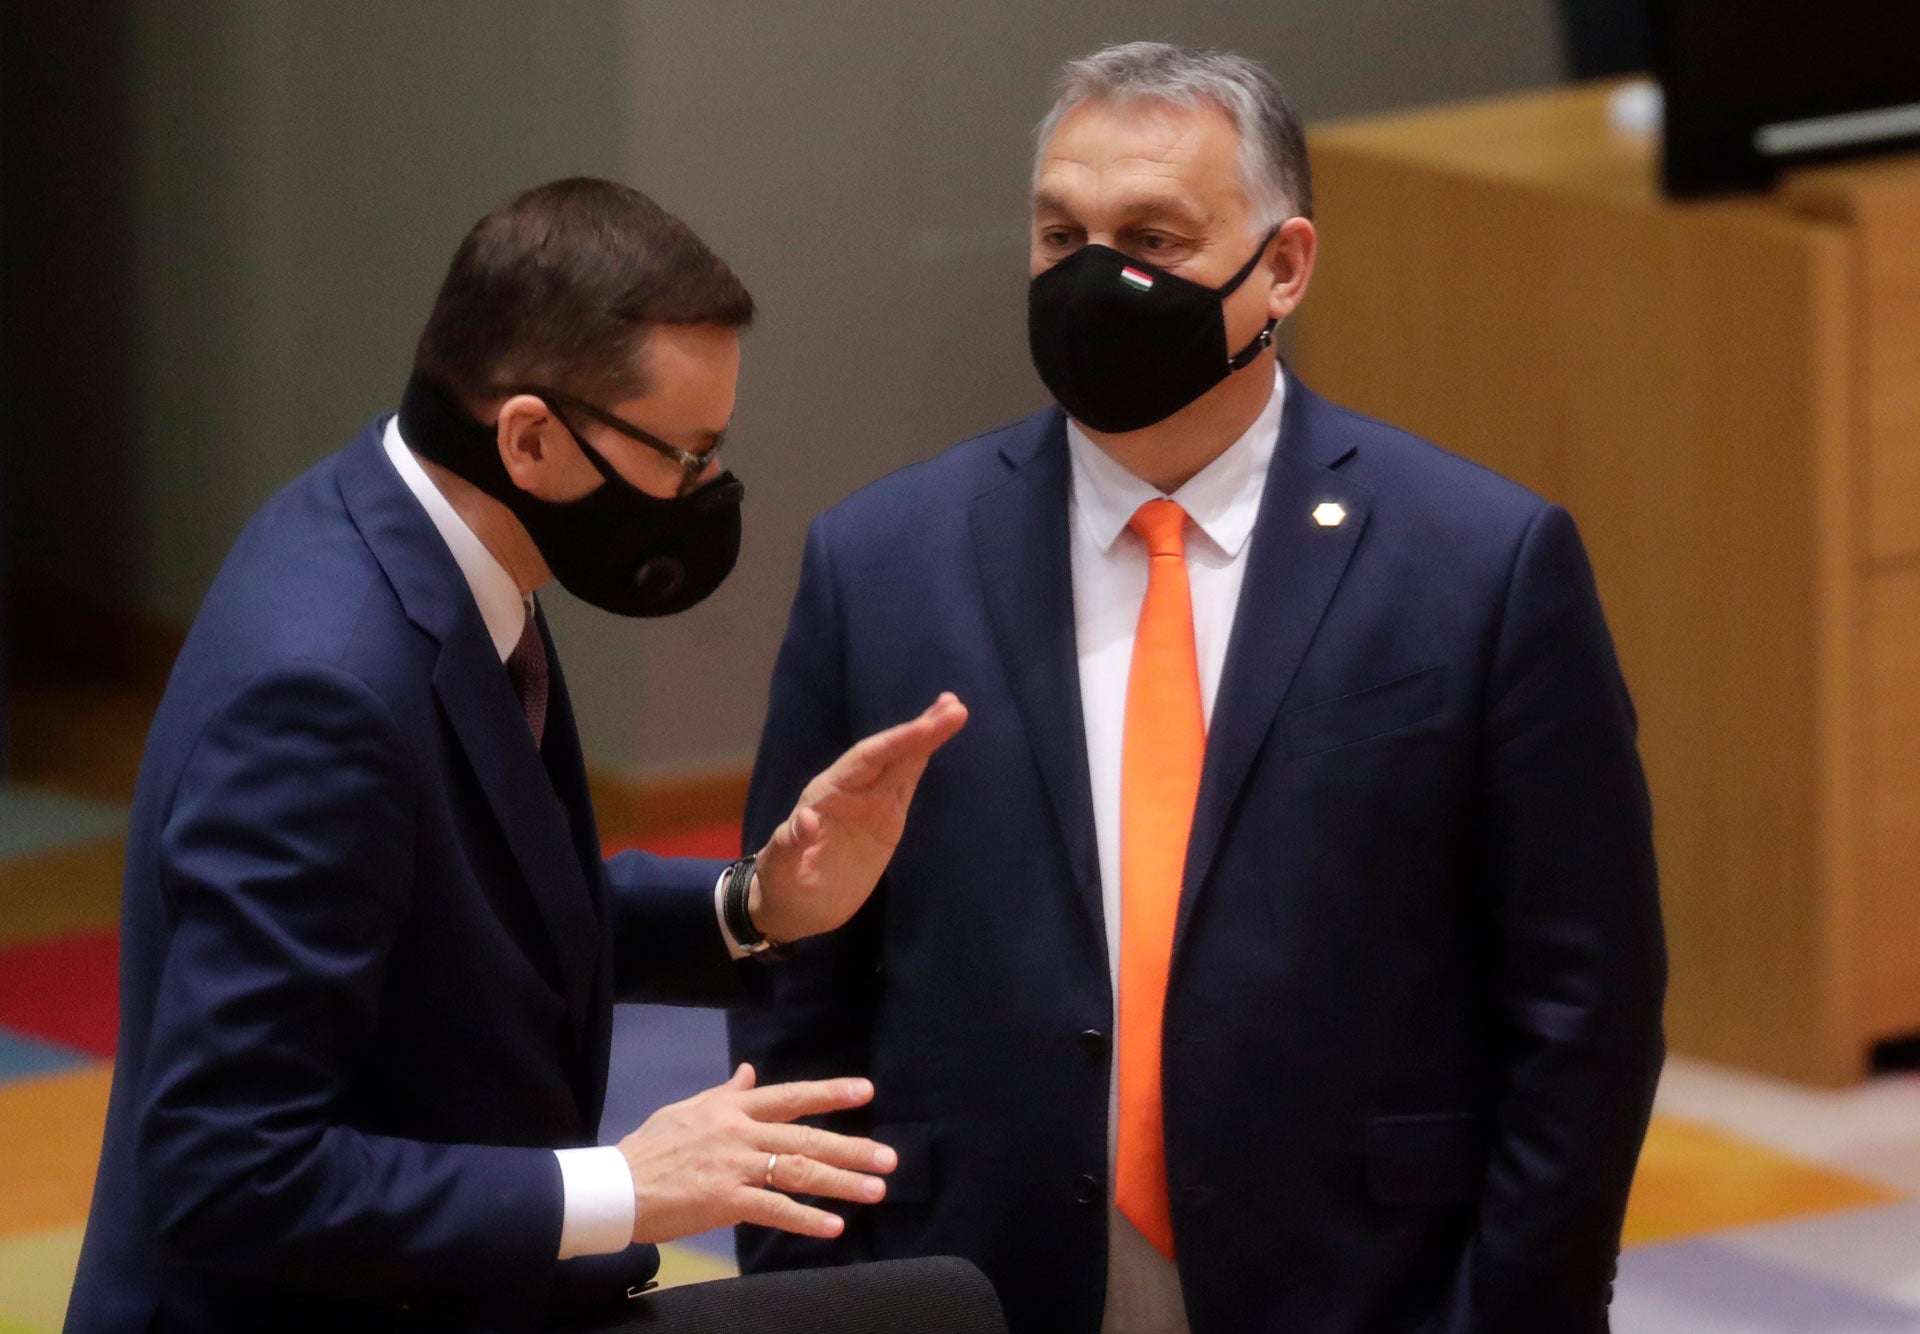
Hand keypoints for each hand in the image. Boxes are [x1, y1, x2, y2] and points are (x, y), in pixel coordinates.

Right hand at [617, 1063, 896, 1243]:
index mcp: (732, 1108)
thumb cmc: (651, 1148)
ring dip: (841, 1182)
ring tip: (876, 1190)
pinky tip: (834, 1227)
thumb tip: (748, 1072)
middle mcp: (739, 1132)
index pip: (790, 1095)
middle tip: (889, 1158)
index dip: (829, 1093)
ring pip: (798, 1171)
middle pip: (805, 1137)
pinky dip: (806, 1218)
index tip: (866, 1090)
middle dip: (851, 1148)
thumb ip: (725, 1094)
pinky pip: (774, 1209)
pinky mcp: (725, 1200)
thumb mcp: (687, 1108)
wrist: (617, 1186)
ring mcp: (734, 1167)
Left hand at [750, 692, 967, 942]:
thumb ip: (789, 845)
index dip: (897, 742)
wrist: (794, 907)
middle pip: (890, 753)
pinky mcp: (885, 820)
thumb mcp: (779, 870)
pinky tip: (937, 740)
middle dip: (920, 730)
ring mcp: (870, 804)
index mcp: (827, 794)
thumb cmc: (780, 885)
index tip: (926, 726)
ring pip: (903, 764)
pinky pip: (906, 785)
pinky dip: (922, 762)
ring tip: (955, 710)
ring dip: (927, 737)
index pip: (867, 760)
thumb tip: (803, 820)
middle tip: (955, 705)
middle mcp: (851, 790)